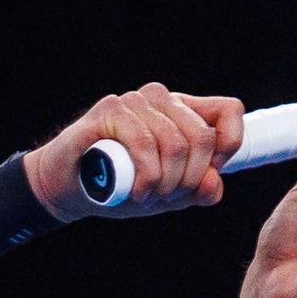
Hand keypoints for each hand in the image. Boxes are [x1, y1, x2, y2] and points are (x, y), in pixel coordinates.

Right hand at [23, 83, 245, 222]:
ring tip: (145, 196)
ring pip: (174, 144)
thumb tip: (214, 183)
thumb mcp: (167, 194)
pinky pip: (143, 143)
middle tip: (166, 198)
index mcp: (183, 112)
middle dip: (188, 180)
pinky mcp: (110, 109)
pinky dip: (145, 176)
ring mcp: (136, 101)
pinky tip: (135, 192)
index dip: (228, 145)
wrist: (67, 187)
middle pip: (202, 137)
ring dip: (164, 183)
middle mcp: (162, 99)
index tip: (208, 174)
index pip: (229, 110)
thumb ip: (197, 189)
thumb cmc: (120, 186)